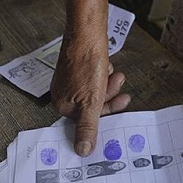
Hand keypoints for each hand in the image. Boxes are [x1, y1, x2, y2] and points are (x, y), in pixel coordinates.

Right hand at [51, 0, 130, 156]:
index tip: (117, 107)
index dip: (104, 113)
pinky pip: (96, 79)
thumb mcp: (91, 102)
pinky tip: (106, 66)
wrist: (87, 32)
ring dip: (109, 85)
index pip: (86, 120)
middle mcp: (64, 94)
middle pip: (93, 106)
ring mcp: (71, 81)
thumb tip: (82, 150)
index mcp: (62, 105)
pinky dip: (104, 74)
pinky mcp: (79, 69)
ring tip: (114, 75)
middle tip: (121, 91)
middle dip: (109, 97)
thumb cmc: (85, 63)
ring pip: (97, 91)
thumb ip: (88, 127)